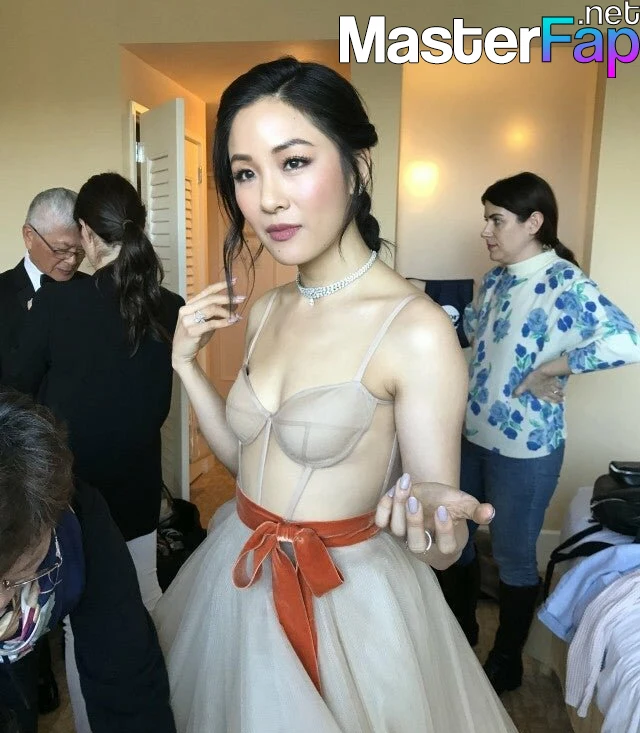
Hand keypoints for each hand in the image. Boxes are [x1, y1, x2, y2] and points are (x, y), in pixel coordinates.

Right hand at [172, 280, 245, 368]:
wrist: (182, 353)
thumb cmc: (195, 336)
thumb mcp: (206, 321)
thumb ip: (217, 312)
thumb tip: (234, 303)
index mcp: (189, 305)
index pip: (206, 291)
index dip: (221, 285)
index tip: (234, 281)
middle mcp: (186, 310)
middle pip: (210, 299)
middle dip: (227, 298)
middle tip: (241, 298)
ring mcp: (187, 320)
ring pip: (210, 310)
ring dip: (226, 312)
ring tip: (236, 315)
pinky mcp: (191, 331)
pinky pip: (211, 324)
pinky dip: (223, 322)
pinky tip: (232, 322)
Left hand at [375, 473, 494, 563]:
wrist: (430, 500)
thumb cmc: (449, 507)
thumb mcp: (464, 507)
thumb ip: (476, 511)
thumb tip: (490, 512)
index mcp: (445, 546)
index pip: (445, 546)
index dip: (444, 530)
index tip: (443, 509)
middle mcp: (423, 545)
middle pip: (416, 543)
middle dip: (414, 522)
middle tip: (415, 500)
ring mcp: (404, 537)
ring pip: (397, 530)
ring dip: (399, 507)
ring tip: (406, 484)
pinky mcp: (390, 525)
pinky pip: (382, 522)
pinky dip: (384, 508)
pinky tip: (394, 490)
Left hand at [513, 368, 563, 402]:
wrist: (543, 372)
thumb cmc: (533, 379)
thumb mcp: (525, 385)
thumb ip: (520, 391)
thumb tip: (513, 396)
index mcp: (541, 394)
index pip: (548, 399)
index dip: (553, 401)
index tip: (558, 403)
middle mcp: (548, 391)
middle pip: (555, 396)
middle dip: (559, 398)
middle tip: (562, 400)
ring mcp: (552, 386)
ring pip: (558, 391)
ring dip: (561, 393)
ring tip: (564, 395)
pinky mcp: (555, 380)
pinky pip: (559, 384)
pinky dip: (561, 386)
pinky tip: (563, 386)